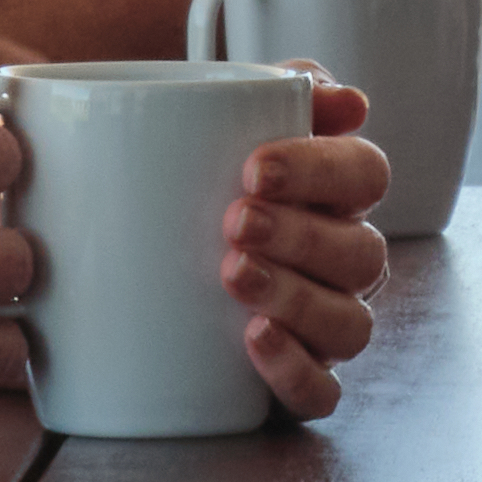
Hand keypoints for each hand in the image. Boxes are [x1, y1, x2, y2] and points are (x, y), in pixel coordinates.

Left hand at [211, 86, 392, 423]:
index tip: (256, 167)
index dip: (323, 170)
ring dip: (299, 299)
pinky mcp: (294, 381)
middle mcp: (341, 261)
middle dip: (303, 237)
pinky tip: (254, 340)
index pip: (365, 174)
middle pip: (363, 253)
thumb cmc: (181, 178)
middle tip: (235, 222)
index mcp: (332, 193)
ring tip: (233, 277)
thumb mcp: (211, 118)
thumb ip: (276, 89)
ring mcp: (323, 325)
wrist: (116, 262)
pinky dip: (295, 369)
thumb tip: (347, 101)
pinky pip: (322, 392)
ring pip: (350, 325)